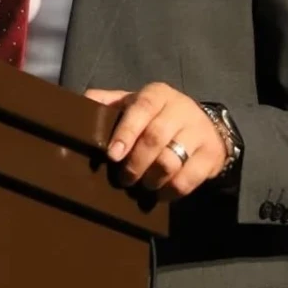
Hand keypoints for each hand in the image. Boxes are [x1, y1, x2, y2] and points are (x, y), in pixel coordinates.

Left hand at [85, 82, 226, 200]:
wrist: (202, 125)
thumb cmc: (156, 116)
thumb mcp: (133, 103)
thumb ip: (107, 102)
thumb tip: (76, 104)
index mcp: (157, 94)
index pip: (142, 109)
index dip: (126, 133)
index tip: (113, 155)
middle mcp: (181, 109)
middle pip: (155, 138)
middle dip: (135, 163)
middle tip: (123, 179)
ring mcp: (199, 132)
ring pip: (171, 161)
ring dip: (151, 179)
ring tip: (141, 185)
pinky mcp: (211, 155)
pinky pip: (188, 179)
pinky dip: (170, 191)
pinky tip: (159, 193)